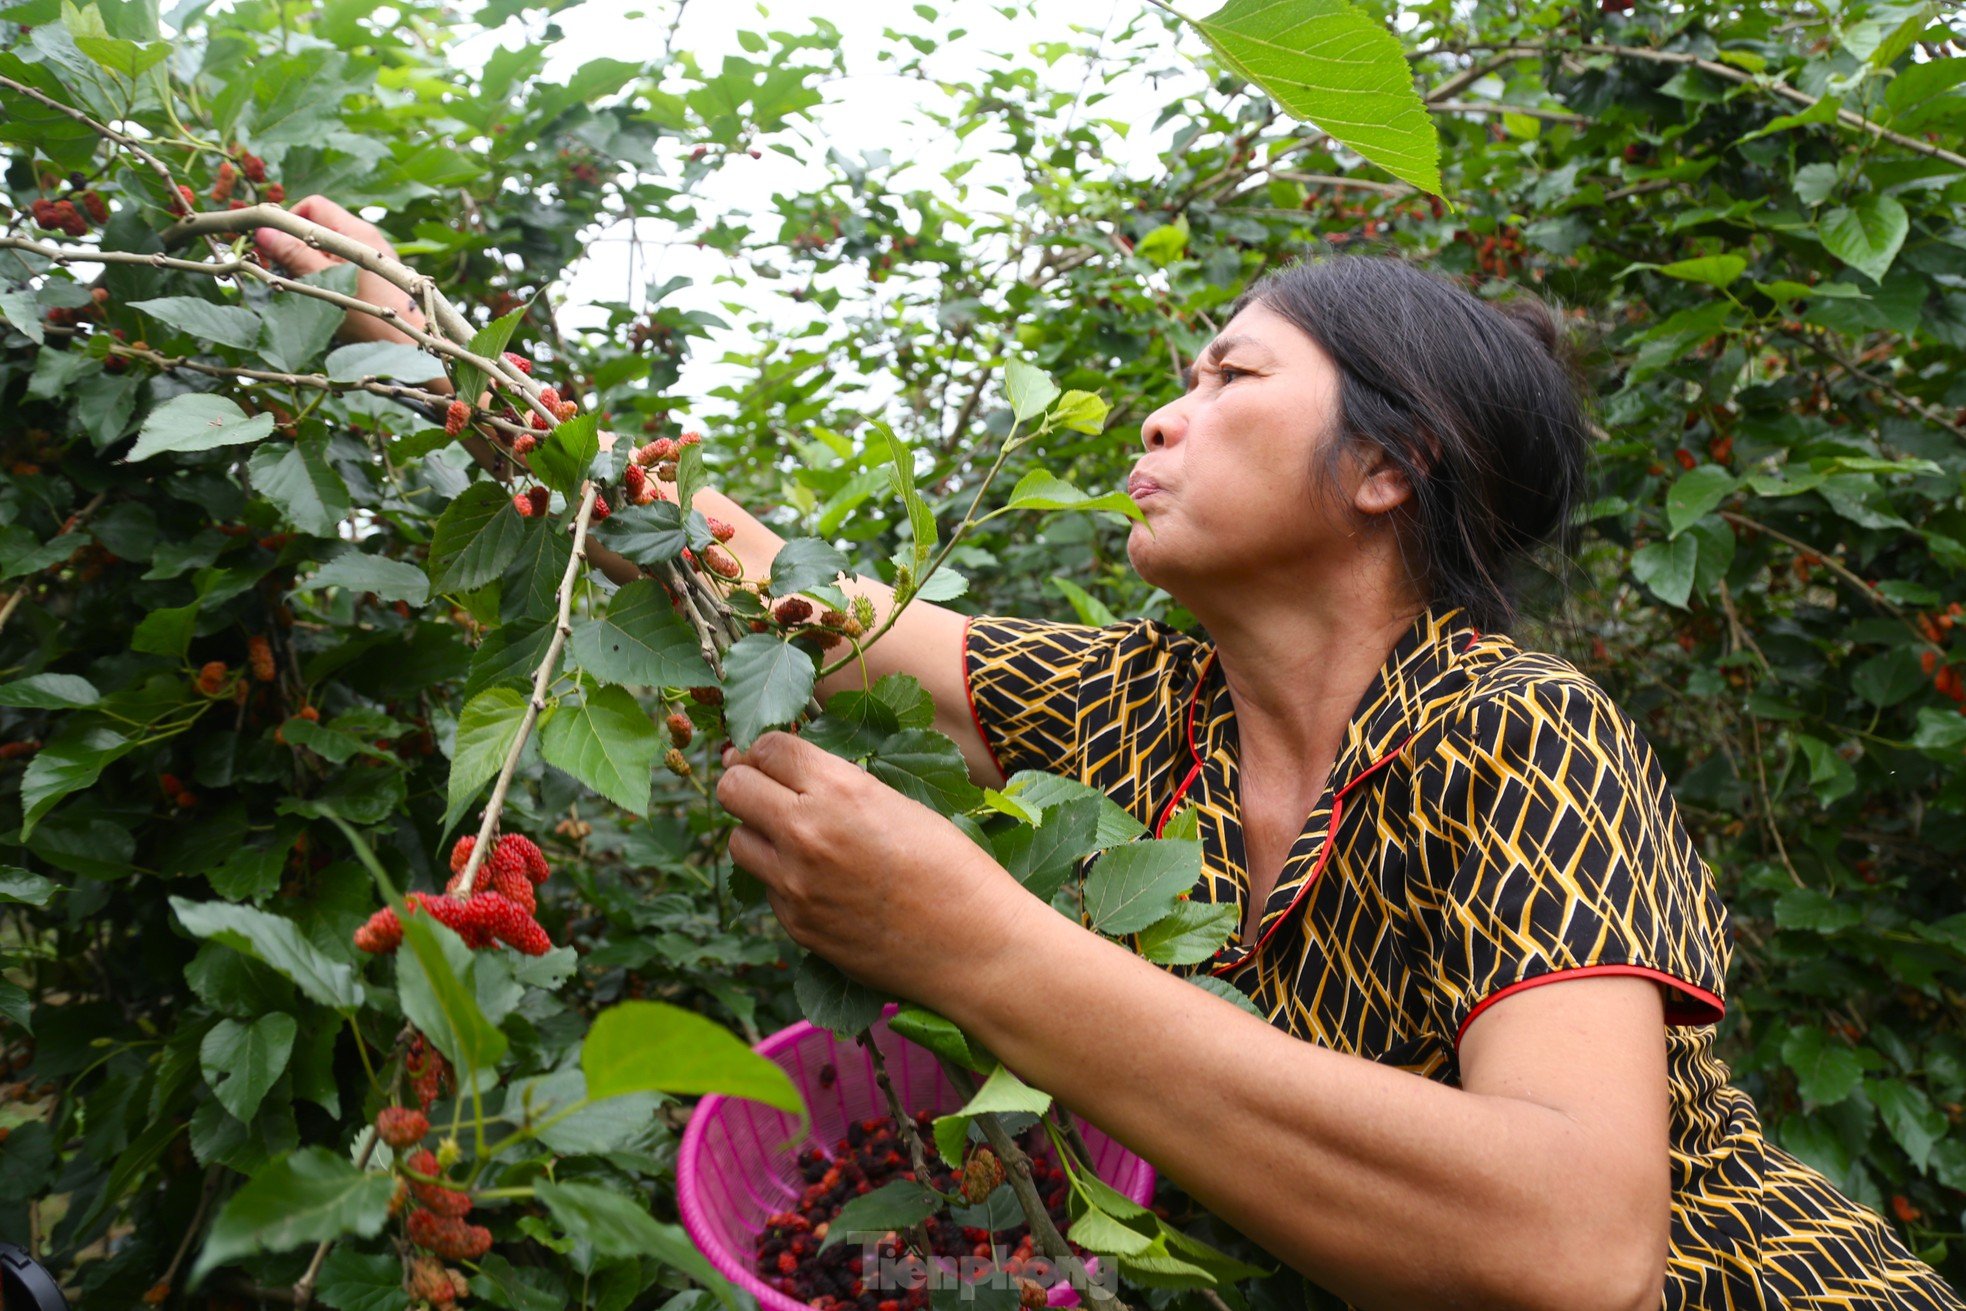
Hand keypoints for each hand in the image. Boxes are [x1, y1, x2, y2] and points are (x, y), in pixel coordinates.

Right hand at [253, 194, 427, 346]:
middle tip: (280, 268)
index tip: (274, 246)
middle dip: (296, 242)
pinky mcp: (377, 275)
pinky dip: (327, 272)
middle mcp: (368, 238)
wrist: (407, 346)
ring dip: (309, 260)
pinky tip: (322, 294)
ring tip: (300, 284)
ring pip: (330, 247)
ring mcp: (374, 257)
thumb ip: (293, 253)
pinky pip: (343, 263)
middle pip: (321, 225)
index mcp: (356, 231)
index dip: (288, 220)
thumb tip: (264, 231)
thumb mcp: (321, 281)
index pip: (313, 205)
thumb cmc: (366, 314)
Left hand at [715, 731, 1034, 1006]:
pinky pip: (767, 887)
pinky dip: (782, 879)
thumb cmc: (953, 868)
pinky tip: (822, 883)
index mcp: (839, 789)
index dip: (766, 748)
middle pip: (732, 787)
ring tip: (793, 838)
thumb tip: (792, 773)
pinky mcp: (796, 924)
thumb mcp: (899, 804)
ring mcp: (794, 883)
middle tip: (765, 788)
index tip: (774, 757)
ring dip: (758, 833)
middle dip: (746, 782)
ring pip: (738, 840)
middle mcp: (806, 831)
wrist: (972, 945)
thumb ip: (840, 786)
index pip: (766, 748)